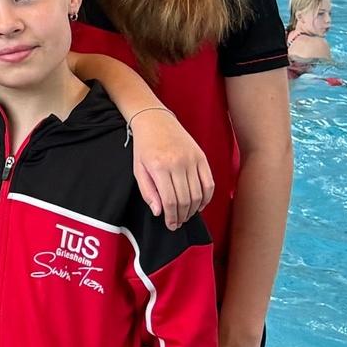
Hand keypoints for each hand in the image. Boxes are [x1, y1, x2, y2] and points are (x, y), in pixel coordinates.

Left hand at [130, 109, 212, 228]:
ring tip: (187, 215)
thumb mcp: (138, 169)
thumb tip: (159, 212)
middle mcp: (178, 164)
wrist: (155, 121)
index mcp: (159, 167)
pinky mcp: (202, 157)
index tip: (171, 225)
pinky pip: (209, 183)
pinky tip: (200, 205)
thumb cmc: (144, 147)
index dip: (172, 217)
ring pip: (199, 194)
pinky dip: (207, 197)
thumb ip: (148, 192)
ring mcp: (192, 160)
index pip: (170, 200)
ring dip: (194, 209)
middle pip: (185, 199)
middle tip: (178, 223)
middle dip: (182, 216)